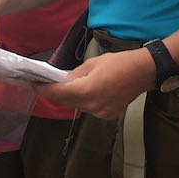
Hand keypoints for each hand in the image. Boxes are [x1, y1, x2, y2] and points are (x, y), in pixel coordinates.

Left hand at [37, 49, 153, 118]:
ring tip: (66, 86)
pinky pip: (88, 108)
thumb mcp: (93, 63)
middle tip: (45, 84)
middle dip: (54, 93)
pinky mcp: (107, 115)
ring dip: (70, 97)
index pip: (57, 93)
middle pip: (65, 102)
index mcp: (86, 90)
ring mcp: (100, 112)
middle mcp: (92, 105)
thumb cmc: (120, 63)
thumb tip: (63, 80)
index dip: (43, 89)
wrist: (144, 72)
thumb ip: (75, 74)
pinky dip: (83, 101)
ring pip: (77, 106)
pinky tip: (85, 91)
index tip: (34, 84)